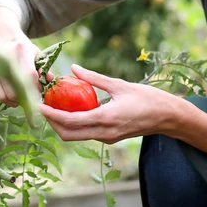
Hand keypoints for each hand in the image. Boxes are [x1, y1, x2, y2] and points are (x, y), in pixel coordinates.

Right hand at [0, 7, 44, 106]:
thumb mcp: (36, 54)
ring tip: (26, 98)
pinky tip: (16, 99)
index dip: (37, 88)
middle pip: (18, 89)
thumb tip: (49, 79)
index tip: (42, 91)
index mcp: (21, 50)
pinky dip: (9, 102)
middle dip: (29, 98)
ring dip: (20, 101)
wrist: (3, 38)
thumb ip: (44, 68)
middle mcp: (5, 59)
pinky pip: (0, 96)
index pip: (30, 76)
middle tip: (35, 97)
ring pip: (9, 96)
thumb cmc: (23, 48)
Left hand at [38, 65, 186, 142]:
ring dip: (63, 124)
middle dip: (52, 123)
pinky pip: (87, 133)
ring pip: (76, 136)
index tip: (38, 104)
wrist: (168, 117)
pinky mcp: (110, 138)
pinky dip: (76, 124)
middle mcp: (104, 133)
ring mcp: (107, 138)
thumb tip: (73, 68)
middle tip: (44, 105)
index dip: (51, 114)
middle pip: (68, 134)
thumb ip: (95, 78)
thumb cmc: (148, 98)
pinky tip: (73, 109)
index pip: (70, 121)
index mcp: (105, 119)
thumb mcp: (120, 85)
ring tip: (55, 105)